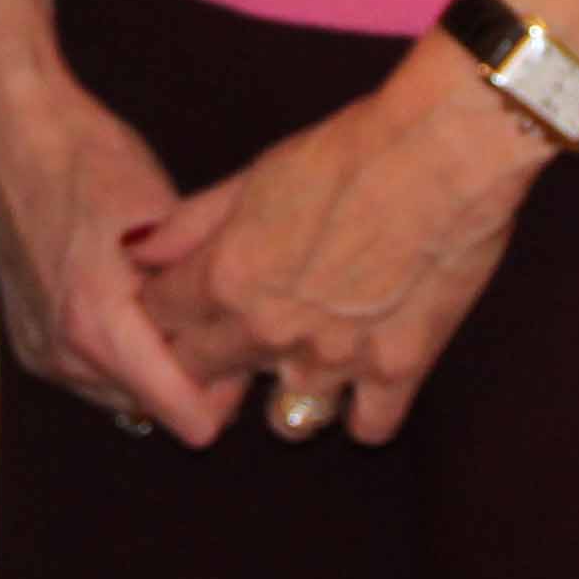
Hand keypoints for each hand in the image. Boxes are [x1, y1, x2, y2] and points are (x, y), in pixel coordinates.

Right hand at [0, 54, 243, 444]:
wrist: (8, 128)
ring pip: (125, 395)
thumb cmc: (82, 155)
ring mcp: (41, 350)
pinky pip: (90, 374)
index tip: (236, 346)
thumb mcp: (166, 216)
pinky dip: (117, 351)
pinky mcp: (28, 340)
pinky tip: (125, 297)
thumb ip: (202, 286)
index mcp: (99, 325)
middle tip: (204, 312)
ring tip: (163, 299)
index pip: (188, 417)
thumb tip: (245, 327)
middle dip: (189, 372)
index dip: (226, 388)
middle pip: (159, 409)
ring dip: (152, 363)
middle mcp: (64, 353)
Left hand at [126, 42, 551, 443]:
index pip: (160, 321)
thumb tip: (138, 251)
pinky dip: (363, 411)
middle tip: (233, 336)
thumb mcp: (252, 176)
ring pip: (286, 419)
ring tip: (303, 359)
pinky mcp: (397, 370)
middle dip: (208, 359)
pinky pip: (366, 426)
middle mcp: (271, 329)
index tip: (180, 307)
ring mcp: (334, 359)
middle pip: (207, 375)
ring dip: (287, 394)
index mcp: (226, 276)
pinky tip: (365, 381)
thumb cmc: (347, 151)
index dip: (166, 313)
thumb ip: (190, 224)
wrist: (440, 152)